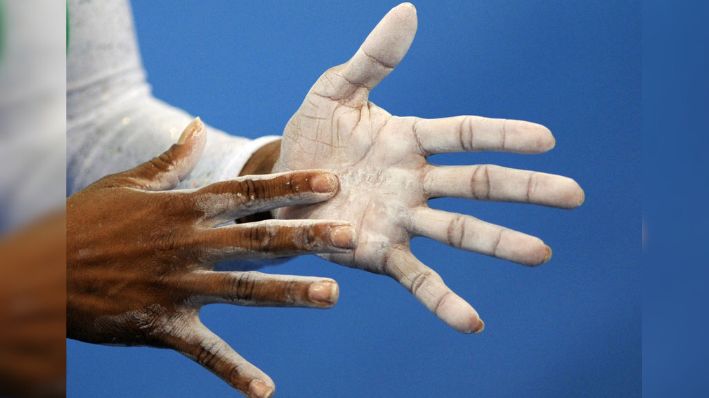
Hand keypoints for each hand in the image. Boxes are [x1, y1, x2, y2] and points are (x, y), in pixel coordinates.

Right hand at [67, 119, 355, 396]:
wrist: (38, 275)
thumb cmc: (86, 223)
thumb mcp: (129, 184)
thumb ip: (171, 160)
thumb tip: (198, 125)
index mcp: (183, 208)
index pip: (247, 192)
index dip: (291, 186)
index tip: (332, 182)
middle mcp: (188, 245)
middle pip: (257, 240)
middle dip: (306, 236)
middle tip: (351, 237)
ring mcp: (177, 286)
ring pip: (243, 290)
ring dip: (289, 294)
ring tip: (332, 295)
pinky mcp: (162, 325)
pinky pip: (204, 351)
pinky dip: (234, 372)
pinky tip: (265, 391)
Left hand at [275, 3, 583, 332]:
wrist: (277, 186)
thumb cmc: (311, 136)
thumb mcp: (335, 92)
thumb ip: (373, 59)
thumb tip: (409, 11)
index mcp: (408, 140)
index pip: (465, 135)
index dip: (503, 136)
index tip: (546, 140)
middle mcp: (414, 182)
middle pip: (476, 184)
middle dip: (523, 189)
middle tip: (573, 194)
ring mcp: (400, 220)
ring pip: (457, 230)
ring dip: (498, 242)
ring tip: (540, 253)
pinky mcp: (378, 253)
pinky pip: (416, 277)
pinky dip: (443, 300)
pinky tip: (472, 322)